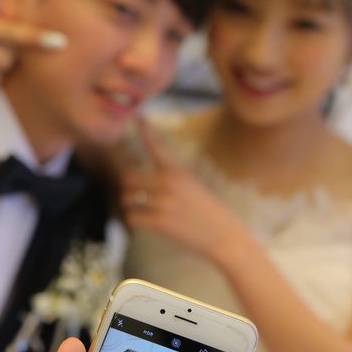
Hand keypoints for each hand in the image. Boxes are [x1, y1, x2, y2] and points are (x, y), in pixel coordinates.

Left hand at [121, 118, 242, 261]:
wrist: (225, 236)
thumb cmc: (207, 213)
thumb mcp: (191, 186)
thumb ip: (168, 180)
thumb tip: (141, 183)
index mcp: (177, 171)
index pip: (157, 147)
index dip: (145, 130)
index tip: (138, 116)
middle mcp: (168, 183)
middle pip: (128, 180)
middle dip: (128, 192)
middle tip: (137, 201)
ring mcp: (164, 202)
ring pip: (126, 201)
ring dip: (131, 209)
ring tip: (144, 215)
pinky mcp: (160, 222)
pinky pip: (132, 220)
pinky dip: (135, 224)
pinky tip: (146, 226)